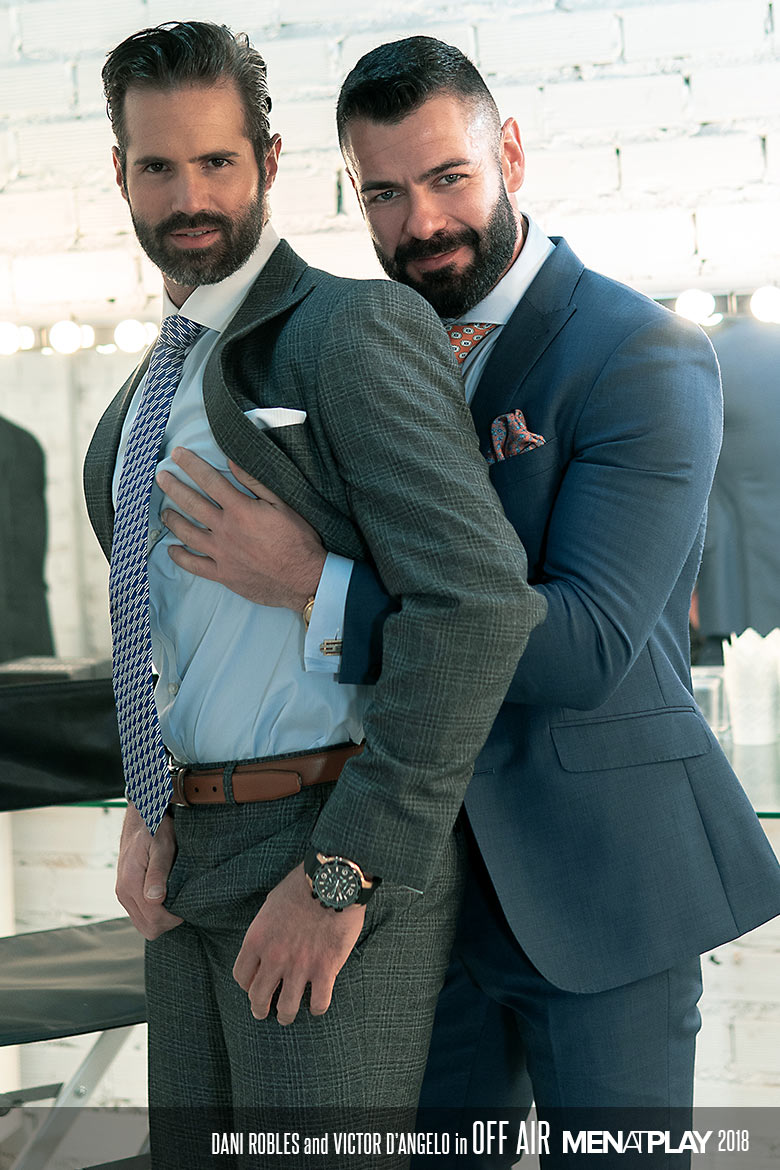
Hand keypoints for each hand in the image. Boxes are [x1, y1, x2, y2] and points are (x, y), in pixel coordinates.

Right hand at [115, 802, 182, 939]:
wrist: (142, 816)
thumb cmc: (156, 828)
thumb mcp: (162, 846)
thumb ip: (158, 873)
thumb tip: (155, 899)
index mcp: (131, 883)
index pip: (154, 919)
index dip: (174, 917)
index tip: (188, 904)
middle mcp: (123, 892)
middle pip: (148, 928)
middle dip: (169, 921)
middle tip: (184, 902)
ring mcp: (123, 894)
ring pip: (144, 925)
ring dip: (162, 918)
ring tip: (177, 898)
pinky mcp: (126, 893)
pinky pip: (141, 915)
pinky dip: (155, 913)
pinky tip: (168, 896)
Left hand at [156, 448, 325, 610]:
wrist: (304, 579)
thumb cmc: (298, 540)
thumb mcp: (283, 504)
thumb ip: (256, 482)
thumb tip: (233, 461)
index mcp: (240, 510)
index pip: (210, 481)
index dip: (191, 465)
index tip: (178, 454)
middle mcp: (225, 530)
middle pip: (192, 504)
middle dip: (174, 487)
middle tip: (160, 477)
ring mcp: (221, 554)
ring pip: (188, 533)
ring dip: (173, 520)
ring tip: (164, 511)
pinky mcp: (223, 574)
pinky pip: (194, 565)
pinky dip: (180, 557)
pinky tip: (172, 549)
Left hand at [233, 865, 365, 1025]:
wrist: (331, 881)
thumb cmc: (301, 885)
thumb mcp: (271, 904)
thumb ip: (265, 928)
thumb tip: (267, 941)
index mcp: (257, 940)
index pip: (241, 976)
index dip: (246, 984)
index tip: (252, 985)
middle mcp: (274, 958)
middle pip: (258, 997)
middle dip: (259, 1008)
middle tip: (263, 1011)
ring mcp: (300, 967)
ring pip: (286, 1009)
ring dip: (285, 1016)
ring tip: (286, 1016)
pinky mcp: (325, 969)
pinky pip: (318, 1003)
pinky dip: (317, 1009)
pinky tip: (316, 1006)